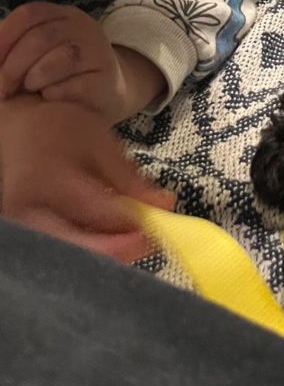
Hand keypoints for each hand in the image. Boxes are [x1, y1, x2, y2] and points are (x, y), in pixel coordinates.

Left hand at [0, 3, 163, 122]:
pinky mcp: (106, 80)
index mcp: (62, 16)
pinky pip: (75, 85)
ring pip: (61, 58)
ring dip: (35, 78)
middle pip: (41, 37)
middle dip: (13, 66)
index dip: (4, 36)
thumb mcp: (38, 53)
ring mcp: (98, 52)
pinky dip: (55, 94)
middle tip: (2, 90)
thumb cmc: (61, 73)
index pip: (29, 14)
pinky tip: (52, 99)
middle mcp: (83, 27)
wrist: (106, 93)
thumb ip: (14, 48)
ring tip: (32, 90)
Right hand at [0, 96, 174, 261]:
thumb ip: (130, 178)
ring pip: (68, 255)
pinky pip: (58, 251)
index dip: (133, 227)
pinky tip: (103, 239)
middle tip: (145, 243)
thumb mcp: (100, 143)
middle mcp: (27, 211)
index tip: (159, 232)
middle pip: (78, 248)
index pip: (97, 214)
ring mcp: (21, 229)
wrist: (16, 130)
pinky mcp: (23, 238)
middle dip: (118, 251)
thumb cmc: (61, 131)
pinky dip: (85, 250)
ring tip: (127, 239)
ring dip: (102, 253)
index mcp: (50, 179)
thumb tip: (165, 207)